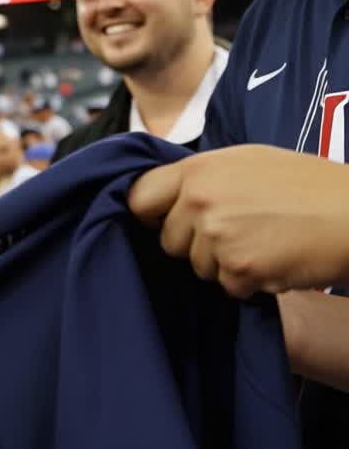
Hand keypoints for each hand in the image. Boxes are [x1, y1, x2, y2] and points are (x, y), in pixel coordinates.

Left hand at [127, 145, 348, 297]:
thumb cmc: (307, 185)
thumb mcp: (245, 162)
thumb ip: (201, 179)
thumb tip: (166, 199)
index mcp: (197, 169)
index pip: (139, 197)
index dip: (151, 214)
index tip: (165, 222)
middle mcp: (200, 199)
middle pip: (168, 240)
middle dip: (195, 244)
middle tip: (237, 232)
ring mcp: (217, 235)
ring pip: (198, 266)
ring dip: (225, 264)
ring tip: (263, 241)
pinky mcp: (239, 267)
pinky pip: (227, 286)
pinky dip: (250, 282)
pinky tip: (275, 259)